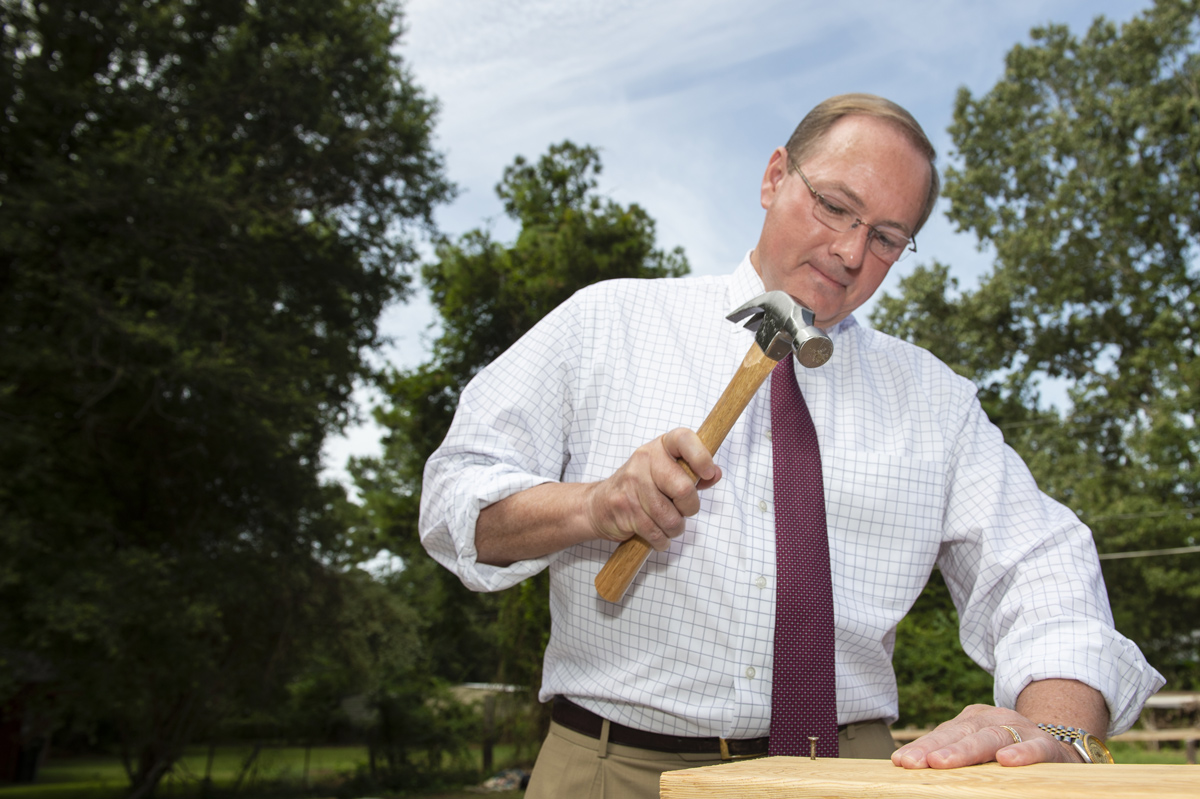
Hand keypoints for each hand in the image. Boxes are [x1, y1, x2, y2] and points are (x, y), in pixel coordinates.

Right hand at [585, 428, 720, 550]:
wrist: (599, 504)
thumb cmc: (640, 487)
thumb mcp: (666, 471)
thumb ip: (693, 473)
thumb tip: (715, 474)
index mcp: (659, 447)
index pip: (684, 439)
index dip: (701, 456)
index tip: (708, 473)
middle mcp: (644, 460)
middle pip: (683, 489)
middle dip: (689, 508)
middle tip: (683, 510)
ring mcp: (632, 484)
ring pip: (670, 518)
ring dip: (674, 528)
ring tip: (668, 524)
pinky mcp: (624, 508)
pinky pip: (656, 533)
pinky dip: (661, 540)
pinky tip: (657, 534)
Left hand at [891, 704, 1082, 768]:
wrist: (1059, 750)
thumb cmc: (1008, 754)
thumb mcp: (979, 753)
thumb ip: (954, 760)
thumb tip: (915, 770)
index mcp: (972, 721)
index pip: (943, 734)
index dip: (921, 747)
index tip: (900, 762)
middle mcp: (993, 719)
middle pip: (960, 733)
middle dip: (934, 748)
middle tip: (914, 763)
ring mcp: (1020, 729)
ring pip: (990, 737)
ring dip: (966, 750)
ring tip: (942, 763)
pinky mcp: (1047, 745)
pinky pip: (1034, 747)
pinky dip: (1021, 752)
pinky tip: (1006, 760)